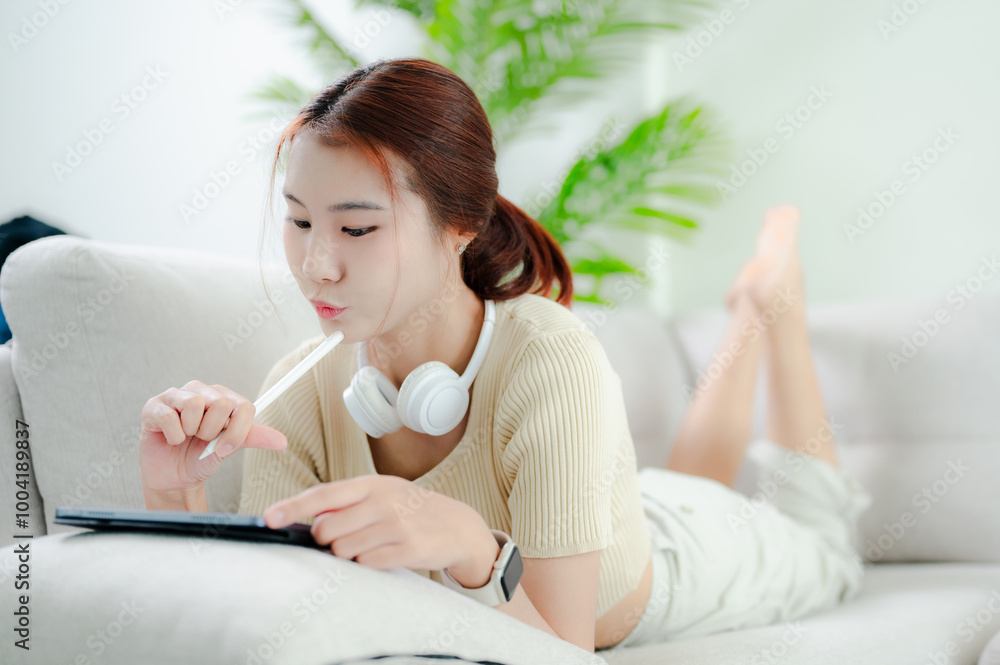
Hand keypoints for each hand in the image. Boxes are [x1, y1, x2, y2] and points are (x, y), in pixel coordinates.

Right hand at [139, 380, 287, 497]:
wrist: (174, 478)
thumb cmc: (200, 458)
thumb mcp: (229, 448)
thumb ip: (253, 438)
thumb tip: (282, 441)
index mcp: (223, 398)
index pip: (244, 405)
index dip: (238, 431)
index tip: (226, 448)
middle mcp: (201, 391)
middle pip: (222, 403)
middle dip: (212, 432)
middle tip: (201, 439)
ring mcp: (176, 396)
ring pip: (195, 405)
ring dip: (191, 432)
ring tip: (186, 437)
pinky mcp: (154, 406)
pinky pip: (170, 417)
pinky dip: (173, 436)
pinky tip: (170, 439)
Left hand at [264, 474, 495, 577]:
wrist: (457, 525)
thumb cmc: (410, 509)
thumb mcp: (382, 494)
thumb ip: (348, 504)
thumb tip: (314, 523)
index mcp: (371, 484)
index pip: (323, 495)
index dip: (293, 507)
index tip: (268, 518)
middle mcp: (383, 502)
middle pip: (327, 530)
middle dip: (326, 540)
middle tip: (344, 538)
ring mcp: (396, 526)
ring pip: (344, 550)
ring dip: (349, 554)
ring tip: (370, 545)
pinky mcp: (408, 550)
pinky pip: (367, 564)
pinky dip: (368, 563)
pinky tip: (384, 554)